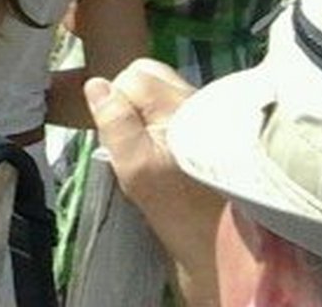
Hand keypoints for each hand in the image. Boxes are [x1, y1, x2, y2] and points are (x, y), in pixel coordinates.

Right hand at [84, 61, 220, 292]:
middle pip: (151, 75)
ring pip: (165, 90)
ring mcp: (211, 113)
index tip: (117, 135)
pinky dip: (167, 120)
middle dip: (132, 98)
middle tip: (131, 139)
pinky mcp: (216, 129)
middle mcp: (200, 100)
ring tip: (151, 148)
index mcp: (180, 106)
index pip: (134, 75)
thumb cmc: (178, 210)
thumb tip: (96, 84)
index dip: (116, 100)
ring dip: (149, 110)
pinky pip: (180, 106)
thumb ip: (115, 122)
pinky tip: (169, 152)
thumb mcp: (135, 168)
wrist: (225, 246)